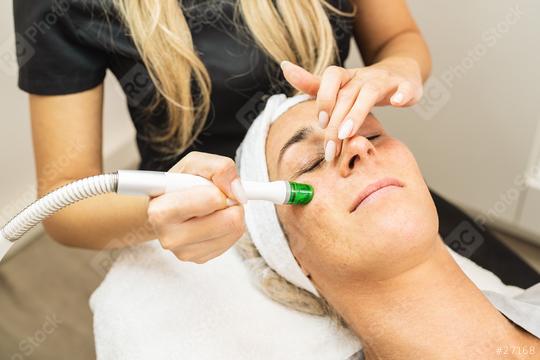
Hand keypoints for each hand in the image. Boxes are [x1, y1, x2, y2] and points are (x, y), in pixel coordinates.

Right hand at [147, 152, 246, 263]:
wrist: (165, 207)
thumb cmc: (179, 184)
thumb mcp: (194, 163)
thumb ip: (219, 168)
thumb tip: (237, 192)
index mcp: (162, 211)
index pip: (212, 200)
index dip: (219, 191)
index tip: (214, 187)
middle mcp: (170, 237)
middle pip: (230, 221)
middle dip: (230, 202)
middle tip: (217, 196)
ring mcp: (184, 252)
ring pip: (235, 230)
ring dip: (231, 213)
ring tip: (212, 207)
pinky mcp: (199, 259)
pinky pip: (232, 240)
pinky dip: (229, 226)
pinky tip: (213, 220)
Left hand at [281, 57, 422, 160]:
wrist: (400, 72)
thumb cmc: (363, 85)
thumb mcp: (338, 86)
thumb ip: (312, 83)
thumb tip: (285, 67)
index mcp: (346, 76)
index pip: (331, 79)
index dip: (324, 99)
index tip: (320, 123)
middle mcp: (364, 76)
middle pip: (346, 95)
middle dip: (336, 122)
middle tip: (330, 148)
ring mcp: (385, 80)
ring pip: (369, 93)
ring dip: (357, 113)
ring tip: (347, 134)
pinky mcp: (406, 85)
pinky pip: (405, 87)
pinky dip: (402, 94)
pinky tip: (397, 103)